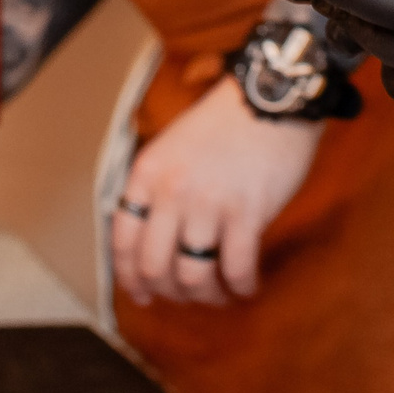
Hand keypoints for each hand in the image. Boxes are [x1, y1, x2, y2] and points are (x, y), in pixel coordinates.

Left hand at [109, 75, 322, 305]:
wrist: (270, 96)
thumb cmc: (224, 123)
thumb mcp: (172, 146)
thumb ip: (157, 189)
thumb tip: (154, 243)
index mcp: (147, 173)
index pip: (123, 242)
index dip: (130, 278)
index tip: (142, 294)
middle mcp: (171, 191)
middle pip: (155, 267)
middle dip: (169, 292)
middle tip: (187, 295)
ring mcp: (208, 203)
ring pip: (193, 276)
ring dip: (206, 295)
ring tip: (221, 294)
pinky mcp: (247, 212)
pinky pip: (236, 269)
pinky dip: (242, 287)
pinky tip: (248, 287)